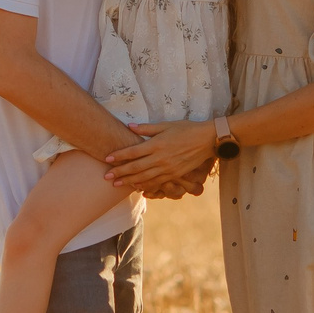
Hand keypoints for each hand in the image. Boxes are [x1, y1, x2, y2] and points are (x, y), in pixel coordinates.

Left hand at [103, 119, 218, 193]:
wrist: (206, 140)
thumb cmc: (186, 129)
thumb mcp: (166, 125)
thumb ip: (147, 128)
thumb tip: (129, 127)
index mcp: (157, 144)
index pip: (133, 152)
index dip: (119, 156)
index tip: (107, 159)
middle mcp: (160, 158)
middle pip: (135, 167)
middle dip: (120, 173)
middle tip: (107, 177)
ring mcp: (167, 168)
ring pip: (144, 177)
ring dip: (129, 181)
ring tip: (117, 184)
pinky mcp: (174, 174)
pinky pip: (157, 182)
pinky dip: (146, 185)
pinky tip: (137, 187)